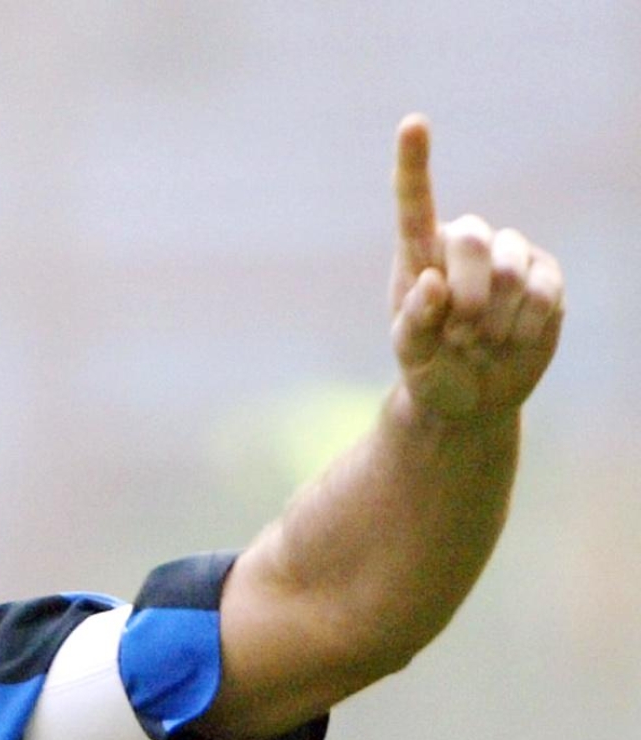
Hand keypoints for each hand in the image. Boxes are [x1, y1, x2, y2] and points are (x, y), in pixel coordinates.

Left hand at [389, 114, 563, 422]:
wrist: (473, 396)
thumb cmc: (430, 368)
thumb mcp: (411, 356)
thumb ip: (412, 323)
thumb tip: (431, 283)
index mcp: (419, 253)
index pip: (414, 202)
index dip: (415, 162)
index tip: (413, 123)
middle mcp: (465, 244)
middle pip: (471, 237)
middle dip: (466, 293)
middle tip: (459, 332)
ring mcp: (511, 256)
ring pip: (511, 266)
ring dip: (494, 316)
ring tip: (479, 342)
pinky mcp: (547, 277)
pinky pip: (542, 291)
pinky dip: (523, 326)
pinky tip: (509, 341)